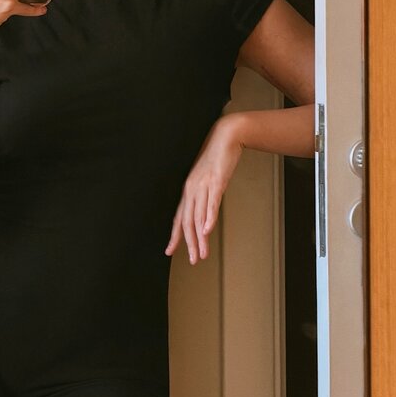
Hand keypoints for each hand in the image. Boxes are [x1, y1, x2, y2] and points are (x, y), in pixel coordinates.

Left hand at [165, 115, 245, 263]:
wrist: (226, 136)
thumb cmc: (217, 158)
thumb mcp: (207, 179)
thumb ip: (205, 195)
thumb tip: (205, 211)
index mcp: (188, 190)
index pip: (179, 217)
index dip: (175, 235)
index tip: (170, 251)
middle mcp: (192, 189)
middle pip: (187, 221)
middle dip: (189, 243)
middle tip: (193, 260)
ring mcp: (203, 186)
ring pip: (198, 217)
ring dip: (199, 238)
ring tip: (201, 254)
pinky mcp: (215, 182)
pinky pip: (210, 203)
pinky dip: (208, 218)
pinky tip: (207, 231)